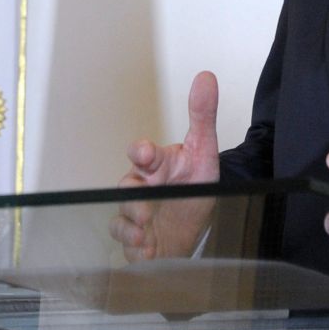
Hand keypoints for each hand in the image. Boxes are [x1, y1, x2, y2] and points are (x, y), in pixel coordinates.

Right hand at [109, 71, 220, 261]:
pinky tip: (146, 251)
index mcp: (158, 165)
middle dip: (132, 196)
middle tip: (143, 203)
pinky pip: (128, 247)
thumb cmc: (193, 185)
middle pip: (127, 188)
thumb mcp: (204, 153)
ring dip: (129, 225)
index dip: (142, 152)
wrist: (198, 227)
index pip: (142, 153)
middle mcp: (144, 189)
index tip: (146, 153)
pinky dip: (134, 250)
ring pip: (122, 218)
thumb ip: (203, 116)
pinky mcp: (139, 242)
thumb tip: (206, 77)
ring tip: (143, 232)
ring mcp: (138, 216)